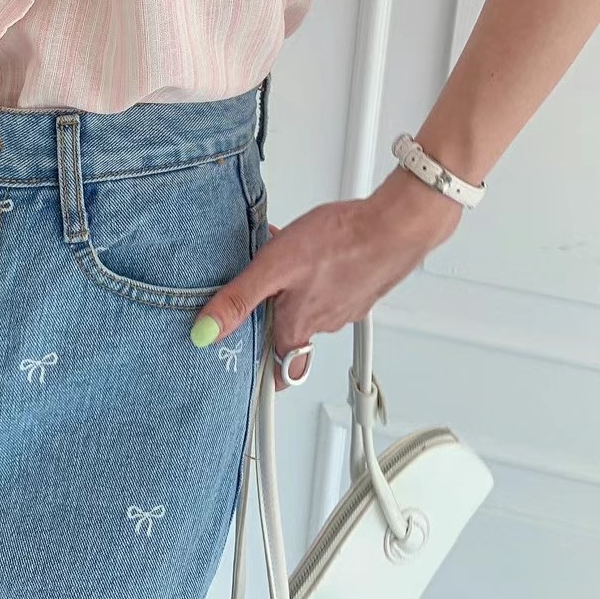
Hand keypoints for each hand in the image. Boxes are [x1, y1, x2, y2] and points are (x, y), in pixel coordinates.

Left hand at [190, 168, 461, 388]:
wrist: (393, 225)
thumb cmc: (339, 242)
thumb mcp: (274, 265)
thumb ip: (239, 299)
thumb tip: (205, 331)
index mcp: (298, 328)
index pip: (279, 373)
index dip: (262, 372)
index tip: (248, 369)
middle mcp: (323, 325)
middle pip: (290, 335)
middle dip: (270, 315)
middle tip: (256, 292)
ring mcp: (345, 307)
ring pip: (309, 309)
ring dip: (292, 291)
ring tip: (281, 259)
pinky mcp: (359, 287)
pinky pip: (328, 289)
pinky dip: (315, 276)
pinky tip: (312, 250)